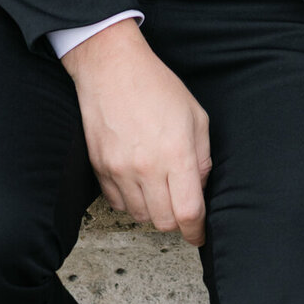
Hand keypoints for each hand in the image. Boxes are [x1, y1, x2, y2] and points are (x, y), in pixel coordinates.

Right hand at [62, 18, 211, 242]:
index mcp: (176, 154)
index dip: (196, 231)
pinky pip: (117, 203)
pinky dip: (130, 200)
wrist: (112, 69)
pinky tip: (137, 179)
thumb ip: (203, 156)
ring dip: (153, 210)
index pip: (188, 212)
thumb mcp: (195, 115)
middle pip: (163, 222)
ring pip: (140, 216)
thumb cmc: (156, 85)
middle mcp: (146, 167)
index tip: (199, 235)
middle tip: (180, 205)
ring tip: (158, 186)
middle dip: (176, 221)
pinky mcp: (100, 169)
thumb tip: (201, 186)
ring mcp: (119, 170)